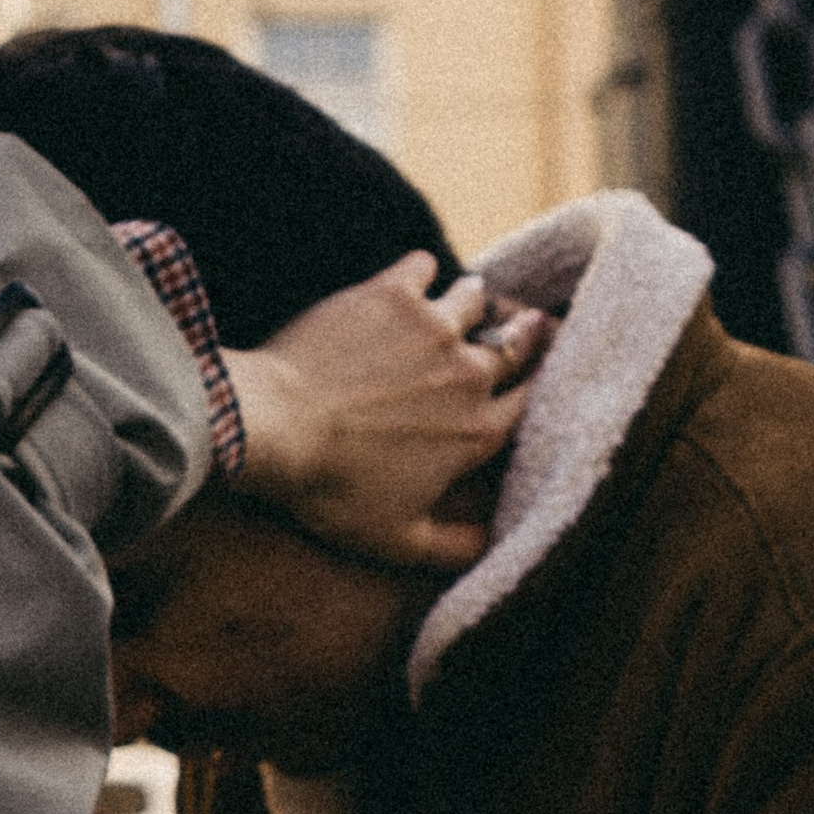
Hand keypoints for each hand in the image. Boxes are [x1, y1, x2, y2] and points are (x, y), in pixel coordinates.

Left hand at [224, 253, 548, 570]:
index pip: (531, 401)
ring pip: (476, 299)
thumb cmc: (332, 490)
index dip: (539, 386)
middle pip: (517, 345)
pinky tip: (417, 274)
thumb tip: (492, 545)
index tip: (538, 376)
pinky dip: (423, 270)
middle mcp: (468, 374)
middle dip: (527, 333)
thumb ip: (455, 547)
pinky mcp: (390, 294)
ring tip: (472, 296)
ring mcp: (432, 328)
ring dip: (476, 299)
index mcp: (478, 433)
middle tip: (531, 322)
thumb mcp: (397, 541)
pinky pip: (423, 266)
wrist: (274, 428)